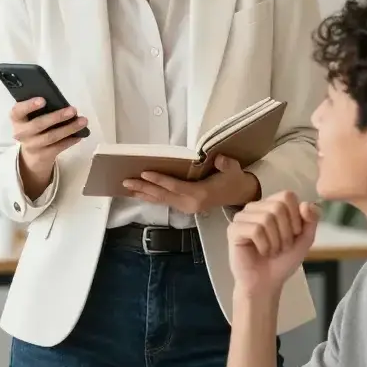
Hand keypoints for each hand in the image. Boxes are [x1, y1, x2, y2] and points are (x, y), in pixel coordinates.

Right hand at [11, 97, 87, 197]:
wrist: (32, 153)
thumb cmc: (34, 126)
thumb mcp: (31, 117)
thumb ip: (40, 109)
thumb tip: (62, 103)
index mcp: (17, 118)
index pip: (18, 110)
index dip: (29, 105)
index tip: (43, 100)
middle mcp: (21, 132)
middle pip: (38, 124)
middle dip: (57, 117)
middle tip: (73, 110)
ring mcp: (31, 145)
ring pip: (51, 137)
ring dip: (69, 128)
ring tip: (83, 121)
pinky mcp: (42, 156)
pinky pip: (58, 147)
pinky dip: (70, 140)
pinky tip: (80, 135)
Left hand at [123, 155, 259, 214]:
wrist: (240, 195)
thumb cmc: (234, 179)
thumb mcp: (233, 169)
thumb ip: (226, 164)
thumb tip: (219, 159)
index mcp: (200, 194)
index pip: (175, 186)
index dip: (159, 180)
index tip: (144, 173)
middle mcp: (190, 203)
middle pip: (163, 195)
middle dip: (144, 188)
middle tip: (126, 181)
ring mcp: (186, 207)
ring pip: (161, 200)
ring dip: (144, 194)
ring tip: (127, 189)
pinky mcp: (184, 207)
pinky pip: (165, 202)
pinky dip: (151, 197)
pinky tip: (140, 194)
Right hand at [228, 191, 318, 303]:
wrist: (267, 283)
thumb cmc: (283, 260)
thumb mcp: (305, 238)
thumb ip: (311, 219)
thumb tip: (306, 204)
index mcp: (272, 204)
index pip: (287, 196)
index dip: (296, 216)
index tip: (295, 234)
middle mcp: (256, 207)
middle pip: (278, 206)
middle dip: (286, 232)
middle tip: (283, 247)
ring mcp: (242, 217)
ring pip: (266, 218)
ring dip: (276, 241)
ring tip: (272, 251)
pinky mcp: (233, 230)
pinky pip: (255, 230)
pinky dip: (264, 245)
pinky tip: (262, 252)